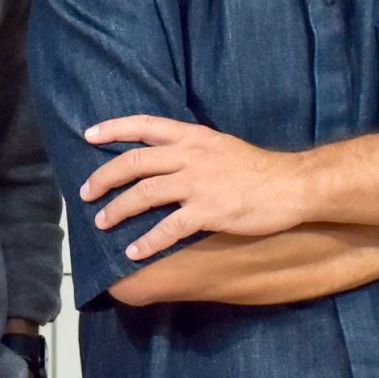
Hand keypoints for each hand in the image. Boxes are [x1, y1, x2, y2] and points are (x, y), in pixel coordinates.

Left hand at [80, 115, 307, 262]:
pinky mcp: (208, 212)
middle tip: (86, 193)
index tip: (89, 135)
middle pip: (134, 163)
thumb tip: (165, 159)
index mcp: (193, 137)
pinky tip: (133, 252)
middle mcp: (191, 156)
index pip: (144, 125)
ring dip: (118, 210)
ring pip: (144, 194)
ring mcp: (198, 184)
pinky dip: (147, 241)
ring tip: (102, 222)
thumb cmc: (259, 169)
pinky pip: (168, 228)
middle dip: (104, 178)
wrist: (292, 184)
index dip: (113, 129)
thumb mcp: (221, 146)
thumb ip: (192, 149)